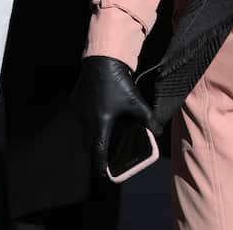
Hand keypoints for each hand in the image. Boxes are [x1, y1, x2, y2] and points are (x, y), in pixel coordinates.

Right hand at [73, 56, 153, 175]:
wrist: (102, 60)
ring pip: (83, 128)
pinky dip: (87, 116)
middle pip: (88, 143)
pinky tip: (98, 109)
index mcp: (101, 124)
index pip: (98, 151)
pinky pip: (80, 114)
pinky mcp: (74, 100)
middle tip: (104, 151)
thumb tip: (158, 132)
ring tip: (102, 128)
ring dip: (91, 131)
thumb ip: (148, 118)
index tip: (104, 173)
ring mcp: (78, 110)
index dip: (101, 164)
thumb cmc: (119, 82)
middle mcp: (86, 120)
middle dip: (95, 149)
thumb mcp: (136, 101)